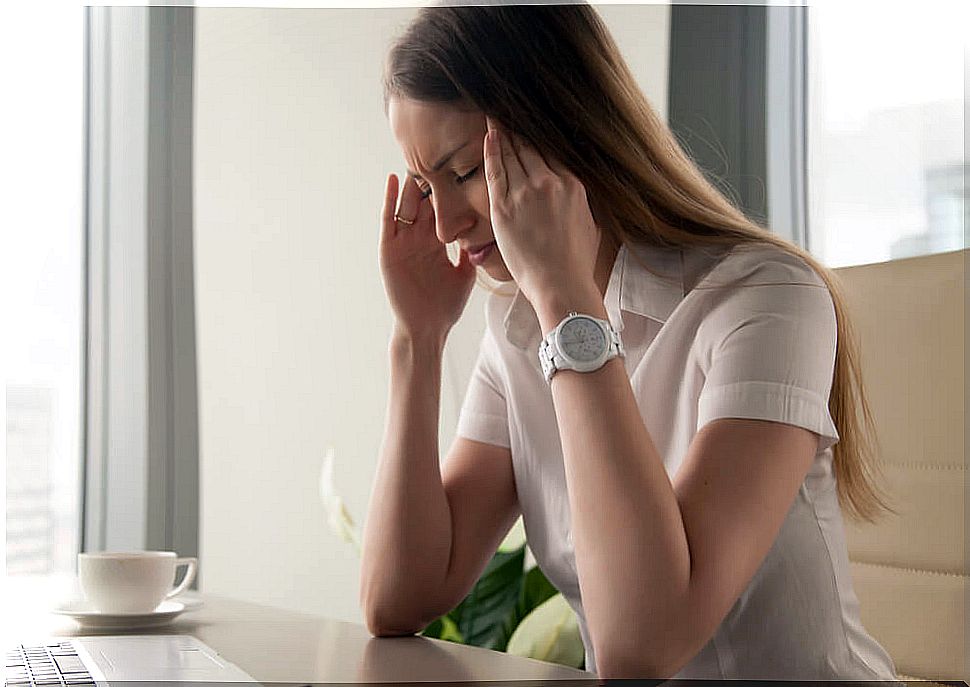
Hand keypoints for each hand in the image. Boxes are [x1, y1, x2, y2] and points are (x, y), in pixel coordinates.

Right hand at [378, 172, 475, 342]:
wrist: (427, 328)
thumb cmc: (446, 305)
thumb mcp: (465, 274)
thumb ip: (472, 253)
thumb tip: (492, 234)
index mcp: (437, 242)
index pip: (444, 208)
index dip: (451, 188)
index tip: (462, 165)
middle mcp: (419, 238)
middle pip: (425, 201)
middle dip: (431, 178)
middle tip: (440, 149)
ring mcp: (403, 242)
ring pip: (408, 205)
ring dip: (412, 182)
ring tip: (417, 156)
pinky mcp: (389, 249)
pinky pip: (389, 220)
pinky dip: (390, 200)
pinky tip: (394, 180)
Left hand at [482, 115, 600, 308]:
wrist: (561, 286)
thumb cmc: (576, 263)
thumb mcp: (590, 224)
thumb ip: (581, 202)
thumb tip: (579, 193)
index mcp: (573, 185)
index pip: (551, 150)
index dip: (537, 133)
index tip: (529, 120)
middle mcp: (550, 182)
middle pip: (531, 145)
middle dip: (518, 125)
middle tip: (507, 106)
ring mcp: (525, 193)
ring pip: (512, 153)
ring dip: (503, 131)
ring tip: (495, 112)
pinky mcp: (504, 208)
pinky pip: (495, 170)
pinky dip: (492, 150)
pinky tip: (488, 134)